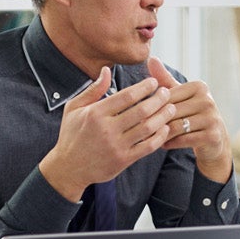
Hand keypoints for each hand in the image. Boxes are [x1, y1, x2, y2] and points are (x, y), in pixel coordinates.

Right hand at [40, 66, 176, 200]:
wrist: (68, 168)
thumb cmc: (71, 135)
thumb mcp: (74, 108)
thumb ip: (93, 89)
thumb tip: (107, 70)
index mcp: (96, 113)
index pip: (127, 96)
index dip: (144, 87)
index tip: (154, 82)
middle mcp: (107, 129)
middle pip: (141, 110)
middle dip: (158, 99)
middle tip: (166, 92)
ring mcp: (116, 146)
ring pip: (148, 128)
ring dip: (163, 116)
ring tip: (171, 108)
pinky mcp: (123, 160)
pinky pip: (147, 146)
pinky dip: (159, 136)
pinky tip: (165, 128)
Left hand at [146, 57, 231, 182]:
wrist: (214, 140)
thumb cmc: (191, 114)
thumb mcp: (179, 96)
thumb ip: (164, 79)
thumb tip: (150, 58)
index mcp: (199, 87)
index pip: (167, 95)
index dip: (152, 105)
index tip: (139, 113)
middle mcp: (208, 100)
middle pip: (171, 111)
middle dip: (154, 120)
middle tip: (140, 128)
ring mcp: (212, 118)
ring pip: (175, 126)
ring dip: (160, 133)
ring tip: (150, 136)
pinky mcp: (212, 135)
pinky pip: (183, 140)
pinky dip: (170, 143)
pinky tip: (163, 144)